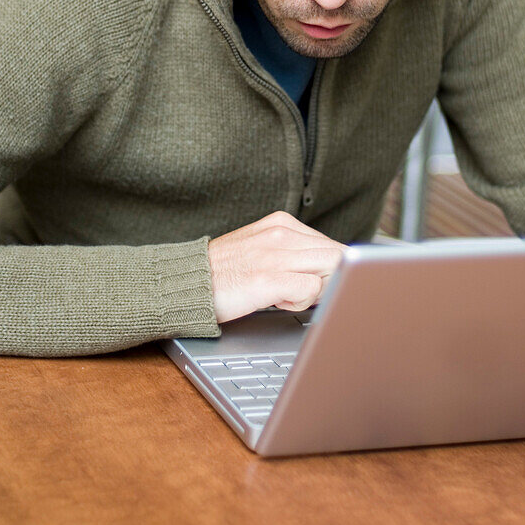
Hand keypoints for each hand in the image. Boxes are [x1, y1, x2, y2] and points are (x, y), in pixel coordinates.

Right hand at [207, 210, 348, 324]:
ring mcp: (274, 254)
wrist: (186, 283)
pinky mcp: (267, 278)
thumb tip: (332, 266)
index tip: (314, 284)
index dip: (331, 270)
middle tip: (299, 293)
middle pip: (338, 255)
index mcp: (281, 223)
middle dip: (330, 280)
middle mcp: (281, 232)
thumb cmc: (225, 273)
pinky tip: (276, 301)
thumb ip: (294, 252)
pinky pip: (312, 289)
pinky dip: (301, 302)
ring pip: (331, 269)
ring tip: (284, 294)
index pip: (332, 245)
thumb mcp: (263, 249)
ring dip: (315, 291)